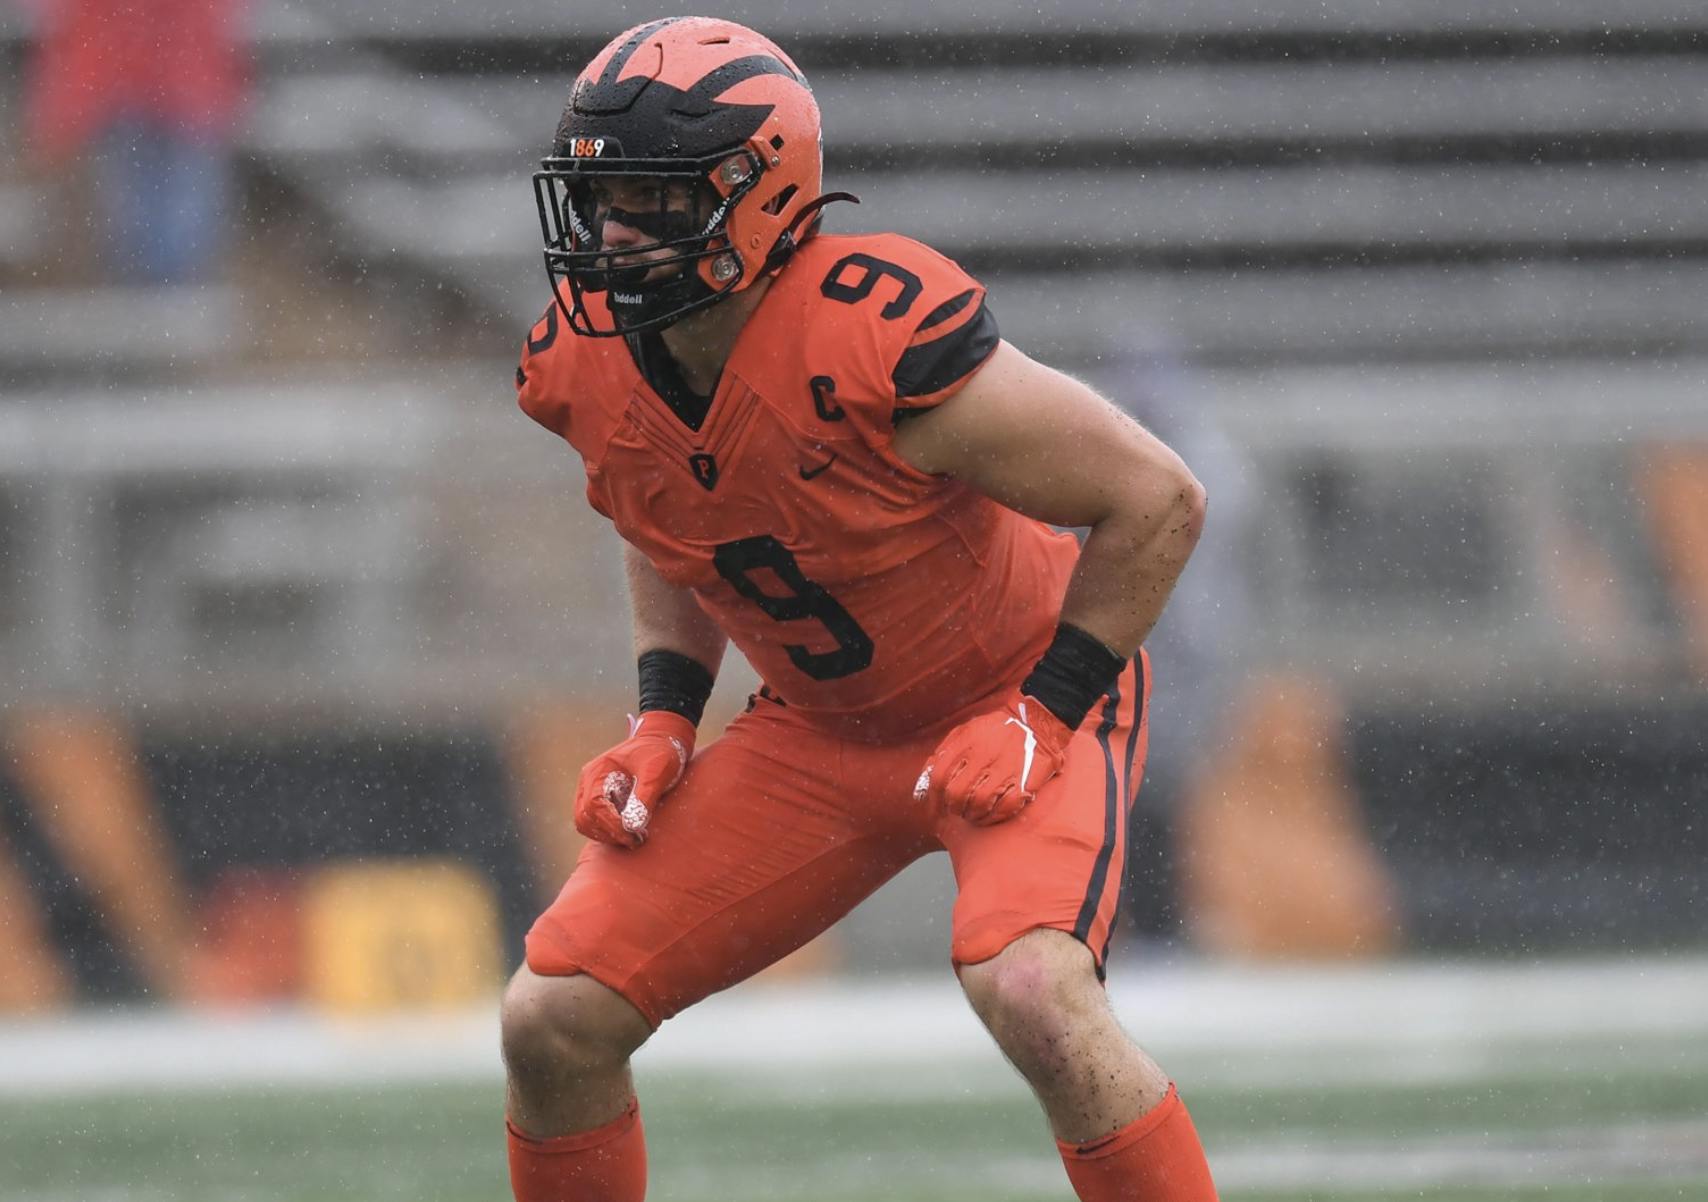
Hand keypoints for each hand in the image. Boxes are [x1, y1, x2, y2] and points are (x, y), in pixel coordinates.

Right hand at [573, 711, 695, 846]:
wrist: (662, 742)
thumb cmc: (659, 752)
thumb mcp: (656, 772)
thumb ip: (644, 797)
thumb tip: (632, 826)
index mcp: (598, 771)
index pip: (594, 805)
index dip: (611, 824)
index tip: (633, 835)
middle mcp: (589, 781)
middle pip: (584, 817)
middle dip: (609, 833)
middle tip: (636, 840)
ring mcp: (590, 790)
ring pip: (586, 823)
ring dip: (608, 835)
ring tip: (635, 838)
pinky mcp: (599, 799)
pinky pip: (594, 822)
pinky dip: (609, 832)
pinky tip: (631, 833)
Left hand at [915, 691, 1074, 823]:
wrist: (1037, 722)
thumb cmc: (996, 730)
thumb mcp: (966, 731)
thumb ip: (945, 751)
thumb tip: (925, 778)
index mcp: (966, 742)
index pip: (939, 776)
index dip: (933, 797)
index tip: (935, 808)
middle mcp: (983, 755)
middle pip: (956, 793)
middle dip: (952, 808)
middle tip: (956, 811)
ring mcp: (1004, 769)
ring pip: (978, 803)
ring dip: (972, 815)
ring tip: (972, 816)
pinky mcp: (1024, 781)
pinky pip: (1004, 808)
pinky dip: (993, 817)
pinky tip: (989, 817)